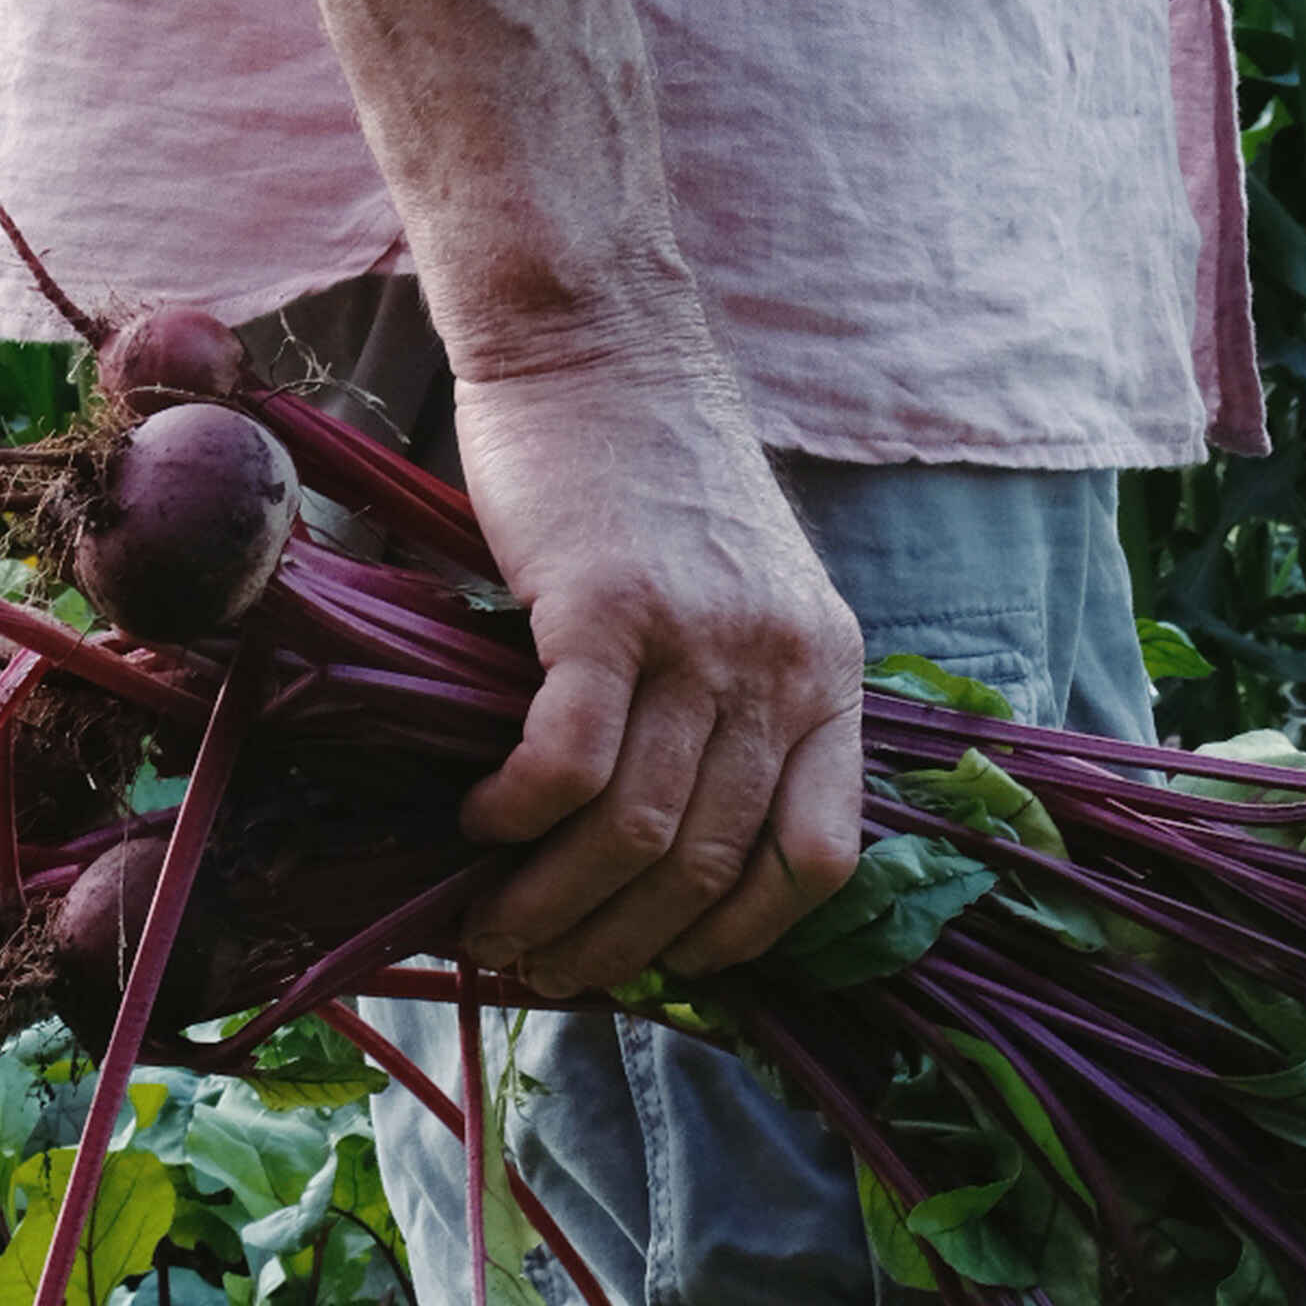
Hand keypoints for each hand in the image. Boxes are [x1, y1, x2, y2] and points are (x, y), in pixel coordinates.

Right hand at [449, 338, 864, 993]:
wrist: (594, 338)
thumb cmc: (642, 470)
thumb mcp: (734, 593)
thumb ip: (720, 703)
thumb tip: (644, 848)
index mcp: (829, 669)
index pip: (817, 862)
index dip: (733, 939)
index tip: (657, 962)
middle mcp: (783, 662)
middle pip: (708, 865)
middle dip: (619, 948)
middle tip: (544, 968)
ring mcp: (700, 635)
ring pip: (635, 834)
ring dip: (552, 905)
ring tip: (491, 921)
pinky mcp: (607, 606)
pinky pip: (566, 767)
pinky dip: (515, 821)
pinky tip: (476, 820)